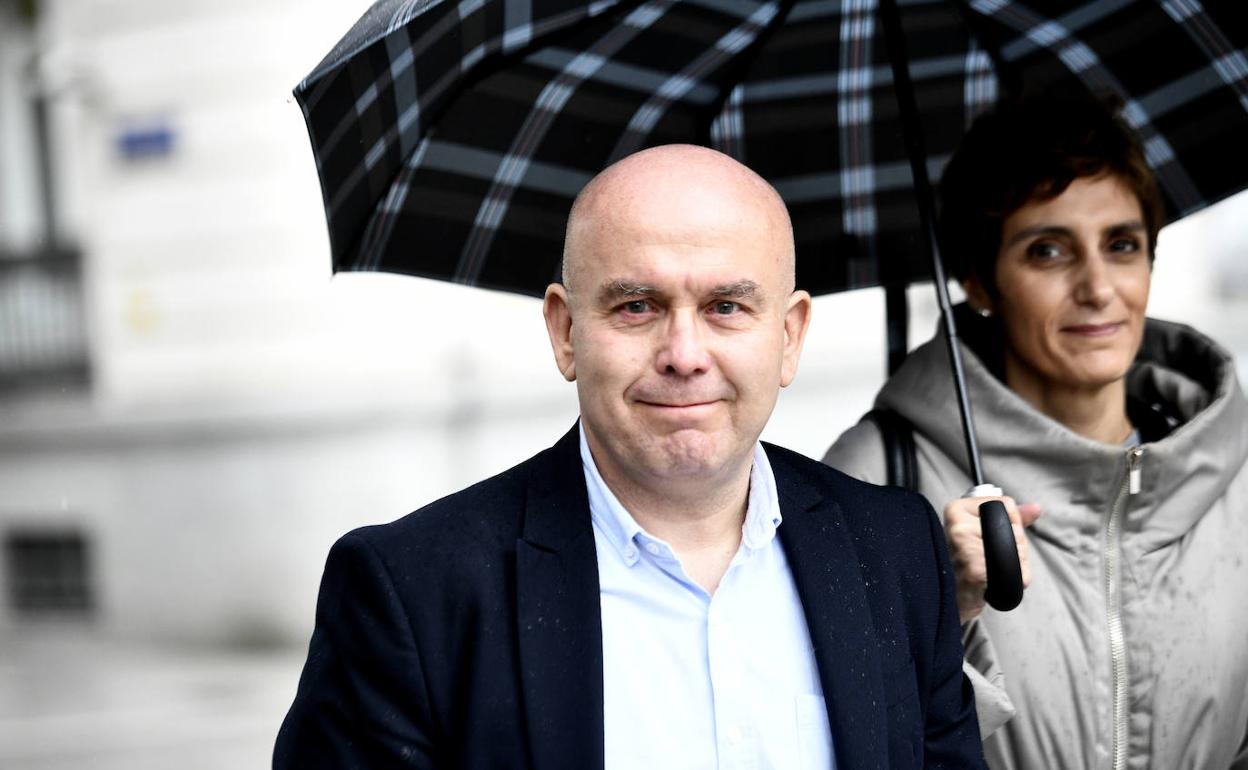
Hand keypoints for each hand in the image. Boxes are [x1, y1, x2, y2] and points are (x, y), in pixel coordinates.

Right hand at [943, 496, 1041, 623]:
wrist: (950, 597)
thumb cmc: (962, 564)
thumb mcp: (979, 530)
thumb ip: (1009, 517)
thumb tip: (1035, 508)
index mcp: (956, 510)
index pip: (1006, 504)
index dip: (1009, 522)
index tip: (990, 536)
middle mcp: (958, 526)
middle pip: (1015, 528)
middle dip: (1014, 545)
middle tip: (989, 557)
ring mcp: (966, 548)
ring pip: (1019, 549)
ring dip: (1016, 564)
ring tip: (992, 569)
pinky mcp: (976, 570)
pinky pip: (1020, 573)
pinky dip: (1017, 580)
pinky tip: (997, 581)